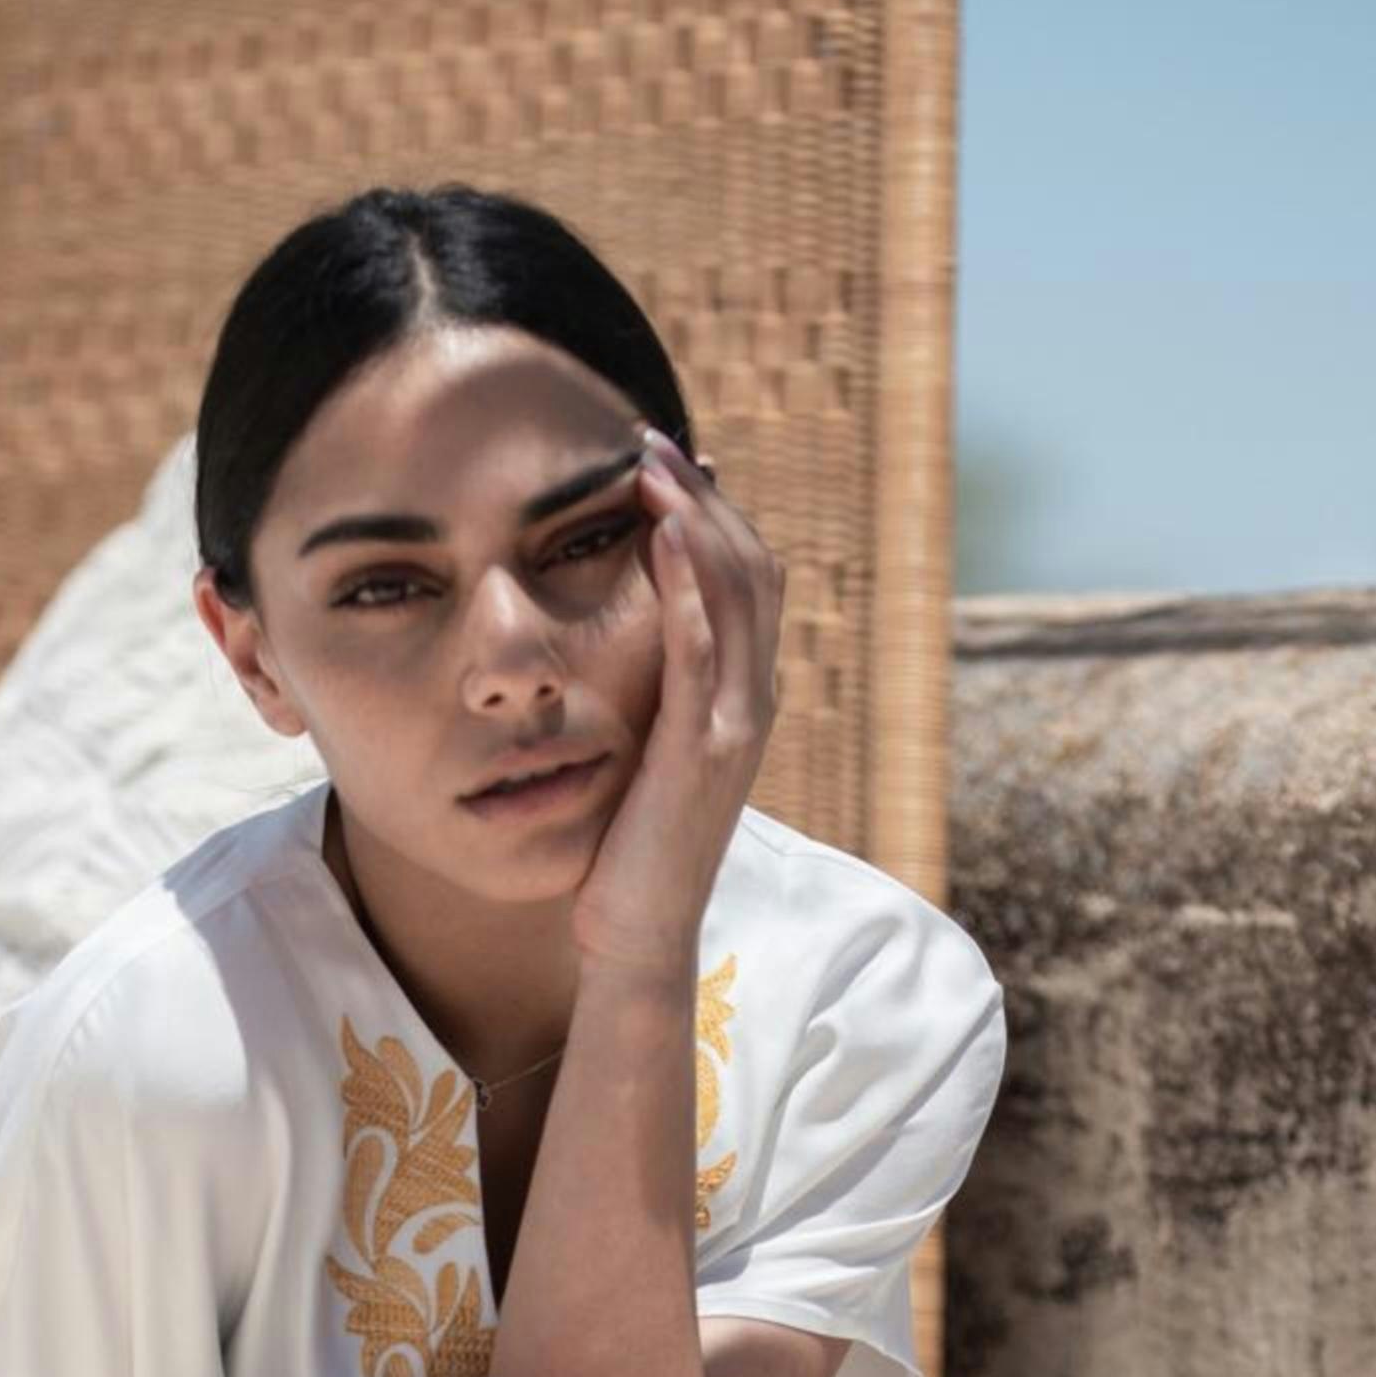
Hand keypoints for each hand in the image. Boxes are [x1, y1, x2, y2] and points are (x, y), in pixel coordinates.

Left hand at [568, 427, 785, 987]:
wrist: (635, 935)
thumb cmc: (627, 850)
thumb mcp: (644, 755)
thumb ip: (652, 698)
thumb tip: (622, 644)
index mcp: (742, 698)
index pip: (748, 580)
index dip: (713, 515)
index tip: (663, 465)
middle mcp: (753, 702)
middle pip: (753, 568)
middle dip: (703, 498)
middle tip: (652, 442)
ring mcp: (735, 725)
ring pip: (738, 594)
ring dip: (695, 520)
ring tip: (650, 465)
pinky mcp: (702, 750)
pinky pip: (703, 648)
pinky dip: (690, 583)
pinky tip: (663, 535)